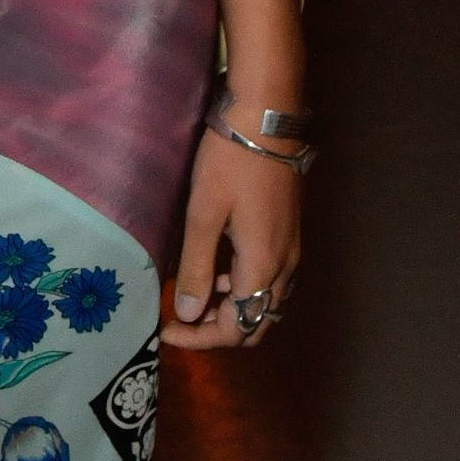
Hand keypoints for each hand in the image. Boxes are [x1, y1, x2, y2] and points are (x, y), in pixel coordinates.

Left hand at [164, 126, 302, 354]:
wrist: (266, 121)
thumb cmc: (229, 163)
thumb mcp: (203, 214)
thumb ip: (197, 267)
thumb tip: (189, 314)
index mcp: (262, 266)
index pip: (238, 328)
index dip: (202, 339)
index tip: (168, 330)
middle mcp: (284, 267)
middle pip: (258, 323)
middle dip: (220, 331)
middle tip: (184, 319)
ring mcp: (291, 250)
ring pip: (266, 303)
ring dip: (233, 309)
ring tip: (195, 294)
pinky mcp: (289, 235)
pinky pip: (270, 281)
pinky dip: (244, 288)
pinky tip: (219, 269)